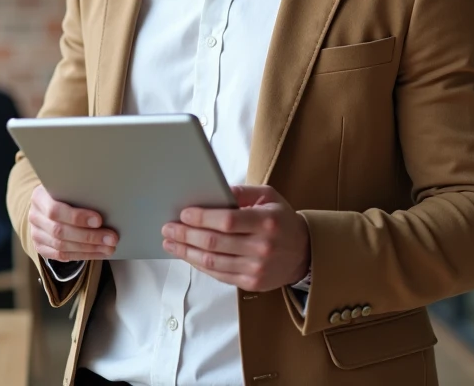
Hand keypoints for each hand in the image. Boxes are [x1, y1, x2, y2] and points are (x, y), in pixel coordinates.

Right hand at [28, 185, 118, 261]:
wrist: (47, 203)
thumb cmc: (64, 193)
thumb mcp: (68, 187)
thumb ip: (79, 193)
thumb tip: (107, 204)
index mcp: (39, 197)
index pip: (55, 210)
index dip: (77, 217)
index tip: (99, 220)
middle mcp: (34, 216)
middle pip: (60, 232)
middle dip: (89, 237)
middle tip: (111, 238)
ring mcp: (36, 234)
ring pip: (62, 246)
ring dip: (89, 249)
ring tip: (109, 247)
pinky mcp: (41, 247)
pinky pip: (62, 256)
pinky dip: (83, 255)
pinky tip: (98, 252)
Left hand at [162, 185, 310, 291]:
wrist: (305, 253)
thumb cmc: (281, 220)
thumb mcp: (269, 197)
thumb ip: (241, 192)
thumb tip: (213, 191)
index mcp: (266, 222)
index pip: (227, 221)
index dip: (201, 217)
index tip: (183, 213)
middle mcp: (261, 247)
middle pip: (214, 242)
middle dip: (185, 235)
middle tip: (167, 228)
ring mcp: (256, 268)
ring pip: (212, 261)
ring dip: (186, 252)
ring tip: (170, 243)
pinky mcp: (251, 283)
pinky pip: (218, 274)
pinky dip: (199, 264)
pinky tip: (187, 255)